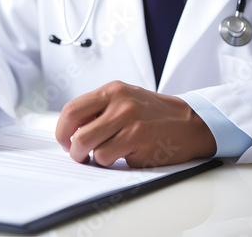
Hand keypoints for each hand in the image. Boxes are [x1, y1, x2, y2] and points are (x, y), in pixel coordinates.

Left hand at [55, 81, 215, 167]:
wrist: (189, 122)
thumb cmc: (154, 113)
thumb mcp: (124, 98)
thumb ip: (98, 108)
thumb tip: (70, 129)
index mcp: (113, 90)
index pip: (72, 110)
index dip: (62, 130)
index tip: (65, 140)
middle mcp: (121, 104)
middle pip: (79, 134)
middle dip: (74, 150)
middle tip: (79, 154)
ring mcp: (132, 123)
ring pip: (93, 149)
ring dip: (94, 158)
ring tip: (107, 153)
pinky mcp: (141, 142)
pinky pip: (110, 158)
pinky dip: (112, 162)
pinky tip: (125, 154)